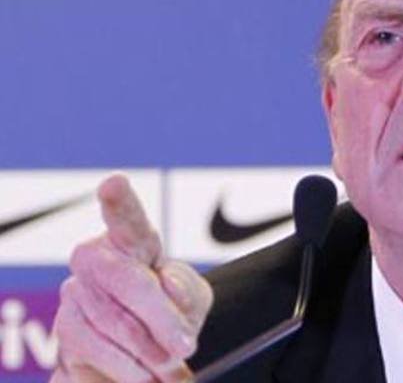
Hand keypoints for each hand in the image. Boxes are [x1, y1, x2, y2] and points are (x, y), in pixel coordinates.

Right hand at [51, 174, 213, 381]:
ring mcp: (75, 290)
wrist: (142, 360)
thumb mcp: (193, 303)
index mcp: (135, 242)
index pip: (128, 219)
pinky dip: (126, 364)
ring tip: (169, 361)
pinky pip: (95, 346)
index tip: (113, 183)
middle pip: (125, 279)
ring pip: (113, 319)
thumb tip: (166, 283)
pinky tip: (144, 372)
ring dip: (148, 347)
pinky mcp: (65, 325)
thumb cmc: (170, 317)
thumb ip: (187, 292)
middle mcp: (98, 257)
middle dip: (159, 315)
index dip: (119, 202)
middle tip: (186, 344)